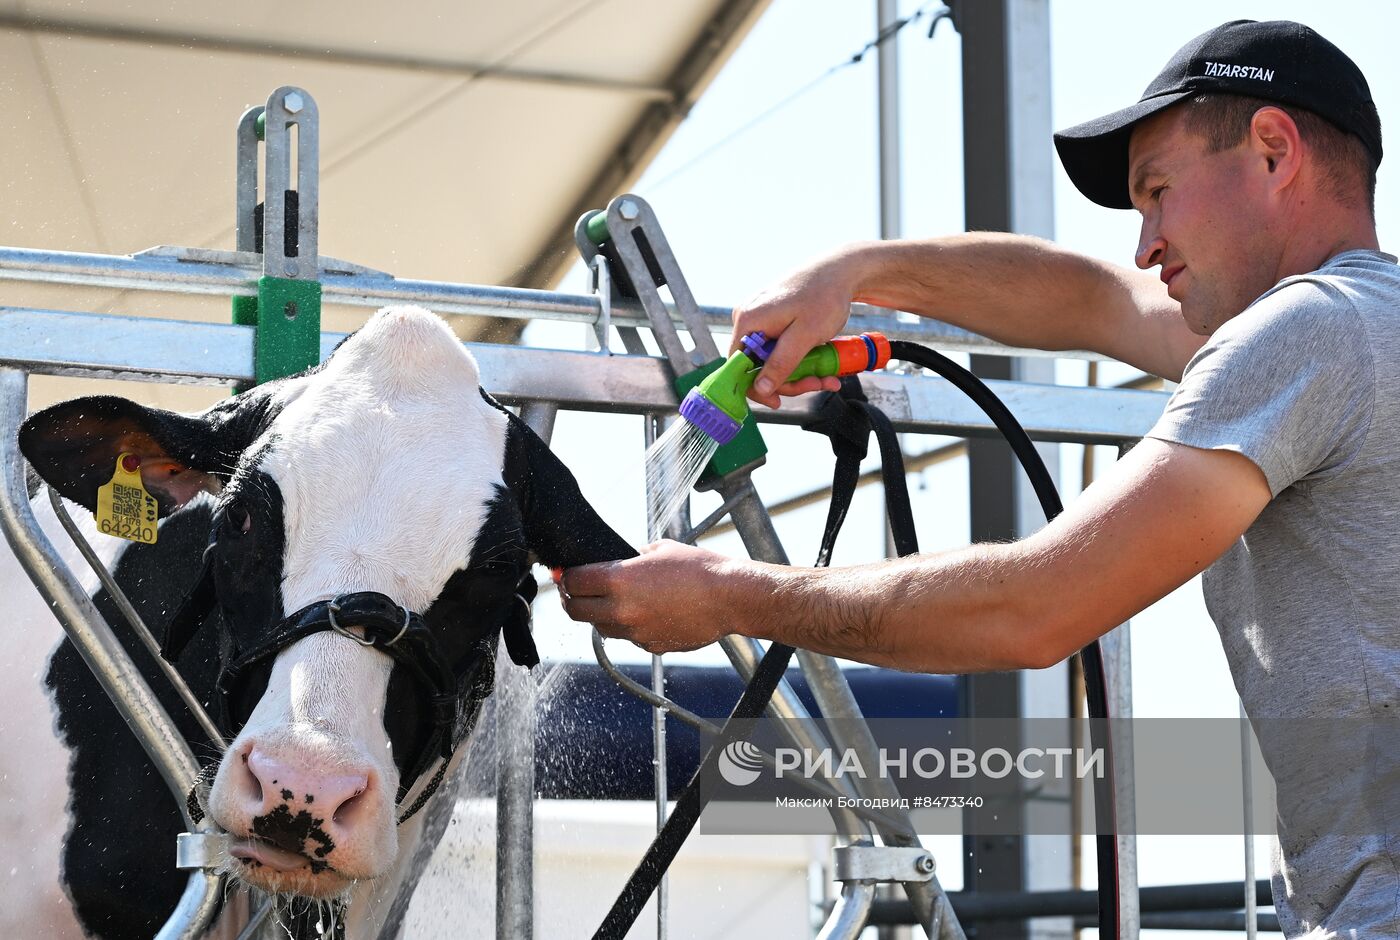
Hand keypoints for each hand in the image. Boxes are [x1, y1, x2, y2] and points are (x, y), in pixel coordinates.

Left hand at [558, 540, 759, 653]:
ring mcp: (635, 632)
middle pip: (575, 610)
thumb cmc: (698, 569)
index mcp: (618, 579)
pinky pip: (626, 637)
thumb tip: (615, 559)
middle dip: (571, 599)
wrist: (729, 598)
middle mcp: (621, 609)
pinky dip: (627, 626)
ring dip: (598, 614)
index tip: (566, 574)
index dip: (566, 577)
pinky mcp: (649, 645)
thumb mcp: (659, 549)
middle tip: (575, 590)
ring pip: (599, 626)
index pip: (573, 583)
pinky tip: (643, 611)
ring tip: (610, 600)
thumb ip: (630, 556)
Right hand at [730, 247, 869, 408]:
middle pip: (757, 366)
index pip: (736, 367)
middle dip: (789, 381)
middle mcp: (748, 319)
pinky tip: (820, 362)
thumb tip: (759, 389)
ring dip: (799, 373)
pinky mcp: (771, 320)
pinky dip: (799, 359)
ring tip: (826, 375)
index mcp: (748, 321)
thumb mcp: (804, 336)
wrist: (840, 271)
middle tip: (818, 383)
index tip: (778, 401)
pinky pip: (779, 348)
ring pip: (771, 360)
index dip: (756, 388)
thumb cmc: (824, 297)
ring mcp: (759, 319)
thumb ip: (781, 364)